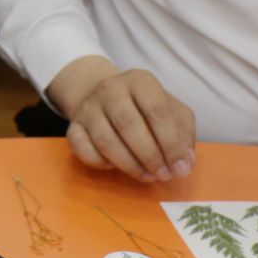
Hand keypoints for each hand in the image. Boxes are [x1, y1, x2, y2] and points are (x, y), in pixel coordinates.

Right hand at [48, 57, 197, 182]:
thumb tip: (184, 164)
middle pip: (129, 125)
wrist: (105, 97)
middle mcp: (111, 89)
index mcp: (140, 81)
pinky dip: (99, 163)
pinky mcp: (73, 126)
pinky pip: (82, 149)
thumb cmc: (145, 107)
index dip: (170, 143)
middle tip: (162, 175)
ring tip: (146, 176)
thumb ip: (183, 133)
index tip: (179, 168)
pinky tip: (114, 167)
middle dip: (149, 155)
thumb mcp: (171, 110)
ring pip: (105, 141)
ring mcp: (88, 108)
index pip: (157, 111)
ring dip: (128, 164)